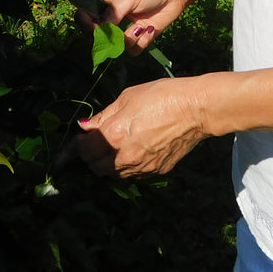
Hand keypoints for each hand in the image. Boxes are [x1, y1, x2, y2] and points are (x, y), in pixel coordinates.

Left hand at [73, 77, 208, 177]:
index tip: (77, 142)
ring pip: (115, 175)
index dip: (77, 146)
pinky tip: (134, 152)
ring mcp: (142, 167)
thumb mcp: (127, 98)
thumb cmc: (160, 96)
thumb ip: (103, 116)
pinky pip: (134, 175)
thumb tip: (85, 127)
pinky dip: (128, 167)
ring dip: (109, 164)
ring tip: (116, 147)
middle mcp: (125, 157)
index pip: (84, 151)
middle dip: (92, 157)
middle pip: (96, 168)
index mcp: (114, 136)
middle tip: (96, 143)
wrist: (195, 109)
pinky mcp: (157, 172)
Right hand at [89, 0, 187, 52]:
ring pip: (116, 46)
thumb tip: (99, 30)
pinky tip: (150, 29)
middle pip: (98, 36)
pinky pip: (134, 49)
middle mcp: (113, 17)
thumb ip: (112, 13)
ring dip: (128, 39)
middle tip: (118, 33)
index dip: (86, 24)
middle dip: (107, 38)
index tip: (93, 27)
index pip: (87, 16)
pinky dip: (142, 42)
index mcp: (105, 1)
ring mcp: (126, 28)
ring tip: (140, 28)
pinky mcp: (141, 37)